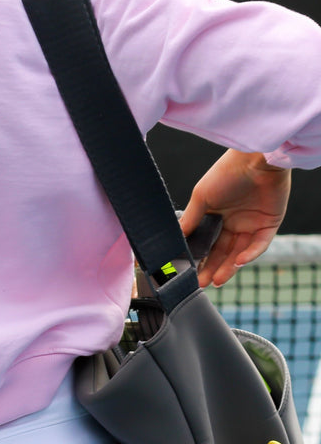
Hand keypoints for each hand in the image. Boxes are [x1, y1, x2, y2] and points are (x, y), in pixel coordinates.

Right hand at [178, 150, 290, 287]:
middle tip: (201, 283)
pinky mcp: (269, 224)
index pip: (207, 243)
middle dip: (212, 268)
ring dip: (229, 267)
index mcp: (216, 215)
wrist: (256, 160)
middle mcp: (234, 222)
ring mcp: (252, 224)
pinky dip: (249, 254)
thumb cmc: (226, 172)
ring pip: (239, 253)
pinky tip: (238, 262)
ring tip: (216, 280)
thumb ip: (190, 219)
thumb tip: (175, 239)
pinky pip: (259, 245)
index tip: (189, 272)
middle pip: (222, 251)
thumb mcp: (202, 197)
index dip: (199, 258)